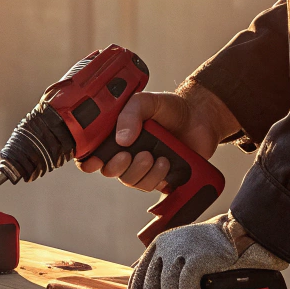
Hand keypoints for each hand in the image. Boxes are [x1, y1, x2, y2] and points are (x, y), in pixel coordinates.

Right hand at [76, 80, 238, 191]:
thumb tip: (121, 139)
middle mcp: (127, 151)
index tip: (94, 161)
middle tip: (129, 155)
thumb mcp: (148, 101)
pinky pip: (151, 187)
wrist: (201, 117)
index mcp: (116, 133)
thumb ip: (131, 113)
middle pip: (110, 170)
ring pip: (131, 181)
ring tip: (155, 156)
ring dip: (141, 172)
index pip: (93, 151)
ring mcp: (144, 166)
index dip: (88, 160)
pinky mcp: (161, 177)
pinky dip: (157, 177)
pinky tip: (165, 162)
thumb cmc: (171, 107)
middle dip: (117, 166)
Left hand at [125, 213, 286, 288]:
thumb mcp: (176, 254)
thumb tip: (135, 283)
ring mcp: (181, 248)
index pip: (139, 278)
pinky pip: (187, 283)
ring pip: (168, 286)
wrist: (232, 234)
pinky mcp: (199, 254)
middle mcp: (166, 245)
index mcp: (157, 246)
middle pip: (151, 285)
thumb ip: (158, 266)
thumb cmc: (204, 250)